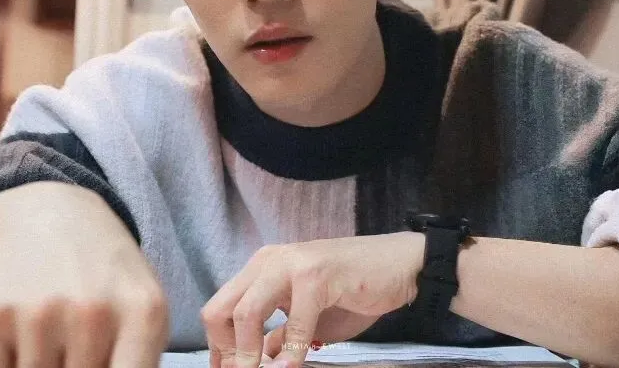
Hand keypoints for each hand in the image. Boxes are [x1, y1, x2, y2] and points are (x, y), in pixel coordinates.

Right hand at [0, 183, 168, 366]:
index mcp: (144, 314)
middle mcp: (94, 312)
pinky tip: (23, 338)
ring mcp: (40, 312)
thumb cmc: (107, 277)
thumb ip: (138, 361)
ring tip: (56, 336)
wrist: (52, 216)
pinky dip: (6, 365)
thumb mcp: (144, 310)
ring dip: (43, 367)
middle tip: (74, 347)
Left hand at [201, 232, 424, 367]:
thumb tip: (252, 360)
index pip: (219, 309)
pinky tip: (293, 367)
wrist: (400, 266)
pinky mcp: (317, 275)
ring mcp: (291, 264)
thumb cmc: (355, 291)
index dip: (218, 349)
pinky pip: (294, 322)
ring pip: (246, 312)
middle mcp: (268, 262)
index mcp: (261, 268)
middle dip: (226, 352)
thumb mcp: (307, 318)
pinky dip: (291, 353)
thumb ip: (277, 336)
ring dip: (247, 354)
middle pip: (220, 310)